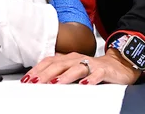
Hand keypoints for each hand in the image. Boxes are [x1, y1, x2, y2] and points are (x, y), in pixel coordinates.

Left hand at [21, 50, 140, 85]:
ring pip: (76, 68)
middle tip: (35, 83)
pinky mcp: (104, 70)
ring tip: (55, 83)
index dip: (38, 69)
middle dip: (46, 74)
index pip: (50, 61)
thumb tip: (38, 80)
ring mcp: (91, 64)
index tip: (27, 79)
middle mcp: (77, 59)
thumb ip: (58, 72)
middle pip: (59, 64)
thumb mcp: (72, 69)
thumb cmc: (92, 68)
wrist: (117, 65)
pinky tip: (84, 85)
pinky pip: (97, 74)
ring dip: (65, 76)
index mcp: (68, 58)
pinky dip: (90, 79)